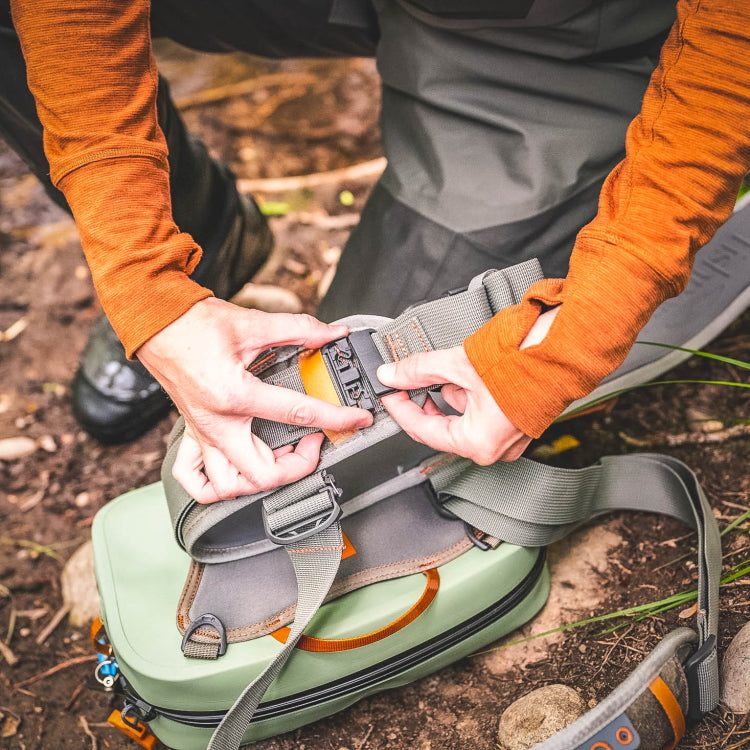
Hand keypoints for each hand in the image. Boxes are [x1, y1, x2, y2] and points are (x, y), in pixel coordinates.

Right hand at [137, 298, 372, 502]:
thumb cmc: (194, 324)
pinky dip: (216, 485)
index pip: (298, 415)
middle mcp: (217, 425)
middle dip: (298, 466)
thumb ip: (298, 330)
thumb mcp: (252, 324)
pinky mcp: (193, 435)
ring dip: (259, 480)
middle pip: (262, 475)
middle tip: (314, 443)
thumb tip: (331, 334)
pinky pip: (195, 480)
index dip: (336, 418)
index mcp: (235, 396)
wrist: (156, 322)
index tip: (357, 419)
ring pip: (229, 487)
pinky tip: (238, 470)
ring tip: (279, 454)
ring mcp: (203, 435)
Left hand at [376, 306, 559, 463]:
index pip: (423, 430)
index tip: (389, 390)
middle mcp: (494, 447)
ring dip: (448, 392)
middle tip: (407, 379)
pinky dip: (469, 393)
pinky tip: (470, 372)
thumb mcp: (459, 364)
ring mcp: (508, 436)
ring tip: (448, 367)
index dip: (399, 407)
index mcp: (478, 443)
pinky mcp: (516, 421)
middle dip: (424, 399)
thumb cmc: (528, 362)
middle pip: (442, 426)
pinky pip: (481, 412)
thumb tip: (393, 374)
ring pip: (462, 416)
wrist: (567, 348)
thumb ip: (419, 371)